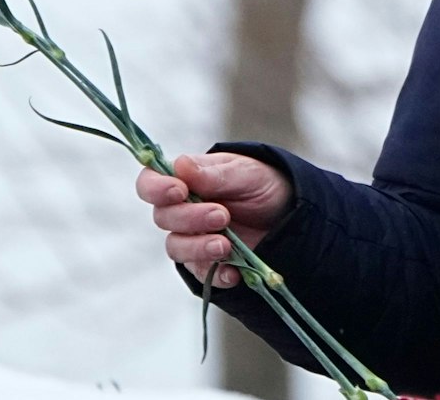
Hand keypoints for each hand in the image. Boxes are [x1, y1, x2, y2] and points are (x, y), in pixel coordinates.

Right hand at [136, 152, 293, 288]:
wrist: (289, 212)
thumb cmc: (261, 183)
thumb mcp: (244, 172)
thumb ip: (213, 173)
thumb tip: (179, 165)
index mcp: (184, 180)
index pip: (150, 183)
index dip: (156, 189)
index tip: (179, 191)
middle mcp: (182, 210)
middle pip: (163, 218)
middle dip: (190, 218)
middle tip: (222, 215)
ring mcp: (193, 237)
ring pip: (176, 248)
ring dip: (198, 247)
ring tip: (226, 246)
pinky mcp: (208, 262)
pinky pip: (200, 273)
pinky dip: (215, 274)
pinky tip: (233, 272)